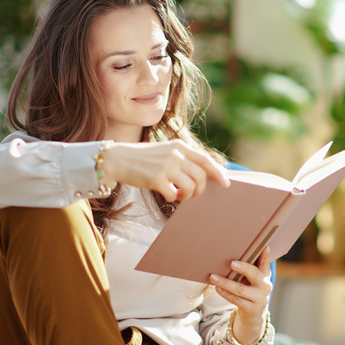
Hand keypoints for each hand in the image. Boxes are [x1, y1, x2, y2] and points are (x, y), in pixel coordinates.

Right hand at [100, 139, 230, 201]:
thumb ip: (183, 158)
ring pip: (190, 187)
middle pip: (201, 177)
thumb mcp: (165, 151)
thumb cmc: (143, 159)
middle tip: (191, 195)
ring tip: (178, 195)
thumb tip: (203, 174)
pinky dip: (172, 198)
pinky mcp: (156, 179)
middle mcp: (175, 154)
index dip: (218, 173)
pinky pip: (173, 195)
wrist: (118, 159)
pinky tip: (166, 194)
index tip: (226, 183)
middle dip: (199, 190)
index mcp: (179, 146)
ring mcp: (166, 166)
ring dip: (187, 196)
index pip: (205, 160)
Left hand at [209, 247, 272, 344]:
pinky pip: (236, 300)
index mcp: (265, 275)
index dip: (265, 256)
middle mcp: (265, 286)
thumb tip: (236, 250)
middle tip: (231, 263)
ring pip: (240, 289)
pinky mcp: (251, 309)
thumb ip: (250, 266)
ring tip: (213, 277)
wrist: (254, 312)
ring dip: (225, 283)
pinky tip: (217, 288)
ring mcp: (259, 298)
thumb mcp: (254, 278)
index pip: (266, 263)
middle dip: (243, 268)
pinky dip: (225, 293)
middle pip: (254, 274)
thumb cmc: (250, 289)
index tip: (264, 247)